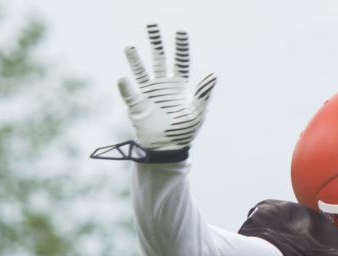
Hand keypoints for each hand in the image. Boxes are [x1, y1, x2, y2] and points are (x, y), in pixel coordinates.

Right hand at [118, 24, 216, 150]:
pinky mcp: (137, 105)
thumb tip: (213, 75)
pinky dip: (126, 87)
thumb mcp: (198, 111)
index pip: (181, 61)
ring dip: (135, 60)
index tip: (181, 31)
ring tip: (130, 46)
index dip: (181, 47)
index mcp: (179, 85)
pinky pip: (130, 94)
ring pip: (141, 71)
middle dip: (156, 42)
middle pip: (159, 59)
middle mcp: (163, 85)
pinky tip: (123, 78)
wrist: (168, 148)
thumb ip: (203, 93)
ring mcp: (149, 93)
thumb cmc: (185, 130)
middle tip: (152, 24)